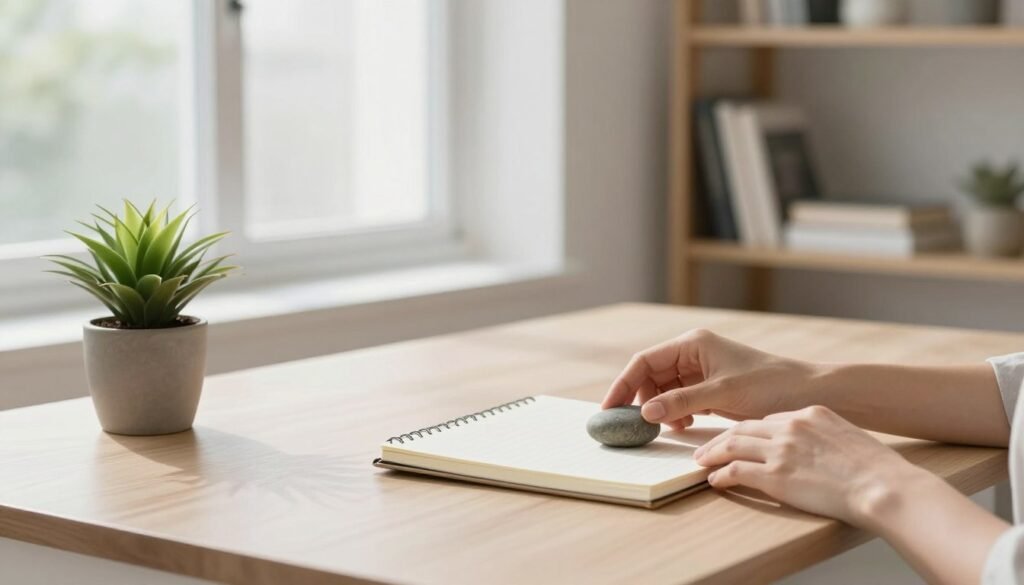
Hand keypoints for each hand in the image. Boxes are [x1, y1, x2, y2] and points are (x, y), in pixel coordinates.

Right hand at [603, 329, 818, 428]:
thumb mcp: (721, 394)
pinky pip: (680, 399)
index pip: (644, 362)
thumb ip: (681, 402)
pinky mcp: (710, 388)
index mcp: (692, 344)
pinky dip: (675, 414)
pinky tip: (683, 426)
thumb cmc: (770, 384)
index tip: (609, 408)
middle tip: (633, 425)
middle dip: (640, 399)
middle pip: (650, 375)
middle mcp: (693, 354)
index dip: (623, 384)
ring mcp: (701, 371)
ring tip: (667, 427)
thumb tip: (645, 413)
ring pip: (663, 389)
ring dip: (659, 409)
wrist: (807, 393)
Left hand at [693, 405, 926, 525]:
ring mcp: (781, 450)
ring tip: (701, 462)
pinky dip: (720, 475)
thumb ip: (821, 435)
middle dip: (720, 438)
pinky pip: (735, 471)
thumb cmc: (874, 468)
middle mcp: (790, 426)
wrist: (883, 486)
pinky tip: (714, 480)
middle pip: (742, 427)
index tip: (736, 437)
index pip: (766, 418)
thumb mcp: (846, 436)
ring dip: (712, 454)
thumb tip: (809, 448)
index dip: (747, 430)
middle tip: (705, 448)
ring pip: (732, 445)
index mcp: (809, 413)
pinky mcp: (775, 475)